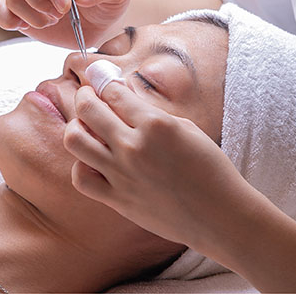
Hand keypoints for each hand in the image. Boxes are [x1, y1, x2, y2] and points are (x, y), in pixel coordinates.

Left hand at [64, 82, 255, 252]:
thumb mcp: (186, 129)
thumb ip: (152, 113)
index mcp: (155, 124)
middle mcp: (133, 146)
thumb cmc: (210, 170)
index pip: (112, 91)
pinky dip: (81, 166)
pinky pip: (81, 177)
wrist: (220, 216)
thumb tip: (123, 98)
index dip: (102, 81)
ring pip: (75, 140)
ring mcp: (122, 174)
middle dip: (84, 96)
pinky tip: (93, 161)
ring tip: (85, 126)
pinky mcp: (117, 199)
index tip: (99, 80)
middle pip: (88, 109)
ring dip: (76, 126)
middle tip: (88, 96)